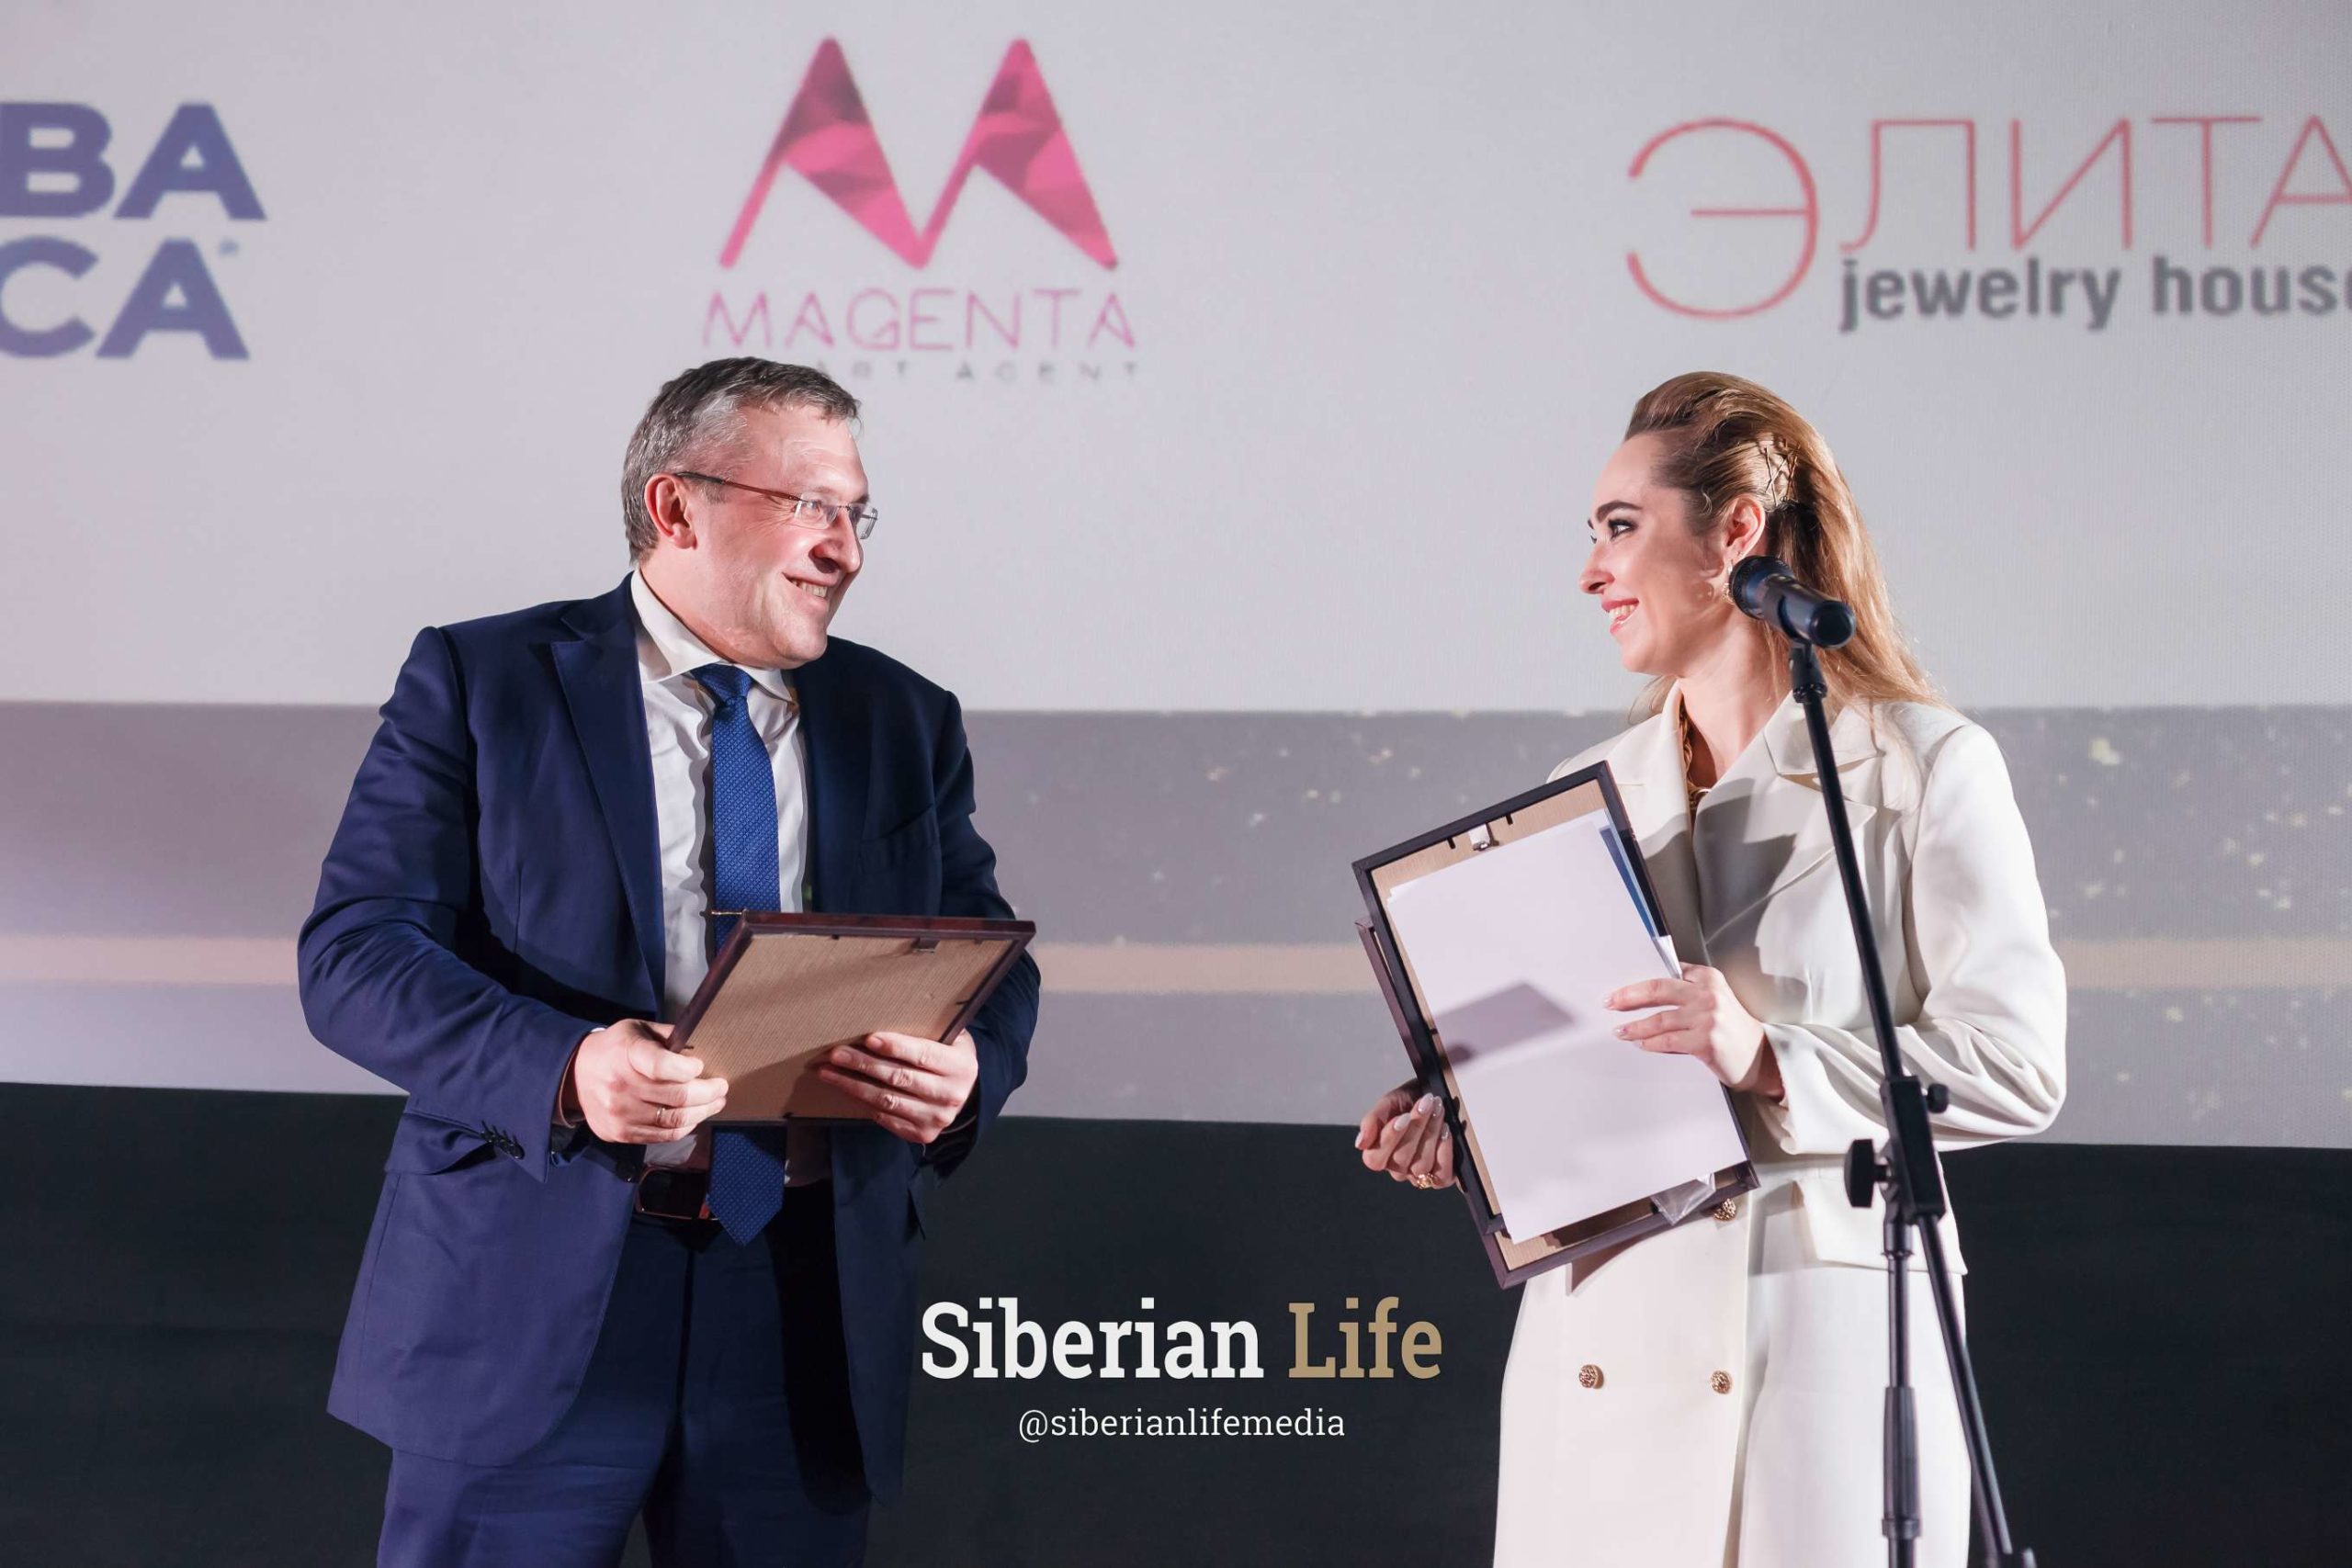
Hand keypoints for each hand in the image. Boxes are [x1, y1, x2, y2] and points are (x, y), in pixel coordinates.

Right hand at [564, 1020, 728, 1143]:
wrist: (574, 1075)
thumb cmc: (615, 1048)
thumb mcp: (637, 1029)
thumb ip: (668, 1036)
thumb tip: (700, 1049)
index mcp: (626, 1054)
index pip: (662, 1066)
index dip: (688, 1068)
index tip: (701, 1065)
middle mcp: (621, 1087)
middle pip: (677, 1097)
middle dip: (708, 1093)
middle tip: (721, 1087)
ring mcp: (620, 1114)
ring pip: (674, 1120)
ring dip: (703, 1112)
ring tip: (715, 1103)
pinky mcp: (620, 1134)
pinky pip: (663, 1136)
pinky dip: (685, 1127)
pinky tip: (694, 1116)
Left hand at [816, 1029, 979, 1144]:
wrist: (962, 1093)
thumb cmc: (948, 1055)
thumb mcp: (949, 1038)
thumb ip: (926, 1032)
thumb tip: (882, 1018)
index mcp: (961, 1066)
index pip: (923, 1055)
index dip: (895, 1046)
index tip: (868, 1038)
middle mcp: (951, 1095)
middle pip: (899, 1078)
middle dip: (863, 1064)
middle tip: (835, 1054)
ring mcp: (936, 1118)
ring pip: (886, 1100)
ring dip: (852, 1085)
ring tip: (829, 1072)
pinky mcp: (921, 1133)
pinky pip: (884, 1117)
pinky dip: (861, 1102)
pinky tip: (845, 1089)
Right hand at [1355, 1081, 1454, 1188]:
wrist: (1435, 1098)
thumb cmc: (1409, 1101)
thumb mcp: (1388, 1103)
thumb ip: (1372, 1121)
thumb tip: (1361, 1144)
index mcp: (1378, 1154)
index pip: (1375, 1159)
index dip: (1390, 1139)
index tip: (1405, 1116)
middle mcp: (1397, 1169)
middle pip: (1401, 1159)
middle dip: (1416, 1127)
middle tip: (1427, 1103)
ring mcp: (1418, 1176)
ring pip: (1421, 1165)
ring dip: (1432, 1134)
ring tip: (1438, 1111)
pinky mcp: (1441, 1178)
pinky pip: (1441, 1175)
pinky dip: (1444, 1152)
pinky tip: (1446, 1132)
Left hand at [1606, 964, 1782, 1097]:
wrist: (1760, 1056)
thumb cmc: (1733, 1028)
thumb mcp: (1716, 998)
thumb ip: (1689, 989)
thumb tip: (1647, 991)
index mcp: (1709, 978)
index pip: (1666, 972)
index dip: (1640, 980)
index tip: (1620, 987)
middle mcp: (1708, 994)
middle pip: (1657, 989)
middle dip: (1628, 996)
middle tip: (1611, 1002)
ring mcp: (1707, 1018)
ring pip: (1659, 1019)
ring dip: (1635, 1026)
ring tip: (1620, 1031)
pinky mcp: (1705, 1041)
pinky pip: (1667, 1041)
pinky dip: (1650, 1043)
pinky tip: (1641, 1044)